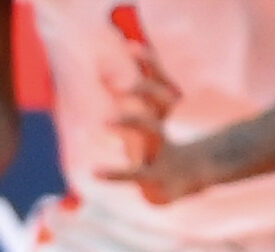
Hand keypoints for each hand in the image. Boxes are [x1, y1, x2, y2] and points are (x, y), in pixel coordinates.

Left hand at [95, 35, 206, 199]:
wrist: (180, 181)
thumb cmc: (155, 149)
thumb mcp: (144, 125)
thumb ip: (129, 105)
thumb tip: (104, 79)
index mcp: (160, 115)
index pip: (160, 81)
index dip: (150, 63)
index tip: (131, 47)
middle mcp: (162, 129)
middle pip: (163, 99)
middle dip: (145, 88)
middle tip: (119, 84)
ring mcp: (160, 153)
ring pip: (152, 129)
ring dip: (130, 120)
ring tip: (103, 121)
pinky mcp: (153, 178)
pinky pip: (133, 173)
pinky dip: (114, 173)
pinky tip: (95, 171)